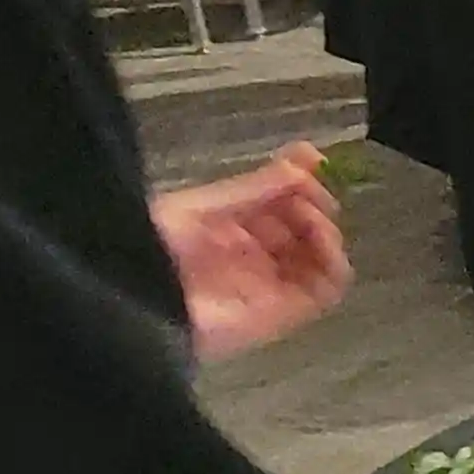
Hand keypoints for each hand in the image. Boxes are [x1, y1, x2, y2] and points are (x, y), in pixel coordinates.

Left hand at [153, 143, 349, 357]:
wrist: (139, 298)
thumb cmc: (158, 246)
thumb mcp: (204, 205)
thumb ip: (257, 187)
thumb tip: (307, 159)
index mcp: (228, 229)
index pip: (280, 205)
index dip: (301, 182)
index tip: (313, 163)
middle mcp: (252, 257)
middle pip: (304, 230)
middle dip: (314, 204)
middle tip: (307, 192)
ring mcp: (268, 286)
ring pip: (320, 260)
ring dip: (326, 232)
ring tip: (312, 216)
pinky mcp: (281, 314)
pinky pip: (325, 292)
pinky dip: (334, 263)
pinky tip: (320, 237)